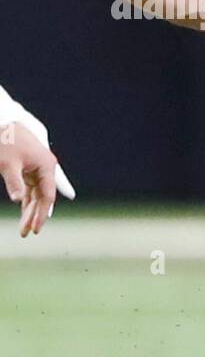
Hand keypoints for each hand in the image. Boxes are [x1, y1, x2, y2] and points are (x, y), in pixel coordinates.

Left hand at [0, 112, 74, 237]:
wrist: (2, 122)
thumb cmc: (5, 141)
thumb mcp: (8, 164)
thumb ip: (14, 183)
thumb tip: (18, 200)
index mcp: (46, 166)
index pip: (47, 196)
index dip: (42, 214)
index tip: (35, 229)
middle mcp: (45, 168)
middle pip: (42, 198)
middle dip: (34, 216)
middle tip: (26, 233)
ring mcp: (38, 168)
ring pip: (36, 194)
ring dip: (30, 210)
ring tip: (24, 227)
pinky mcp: (29, 168)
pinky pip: (30, 188)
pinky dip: (26, 200)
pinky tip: (23, 212)